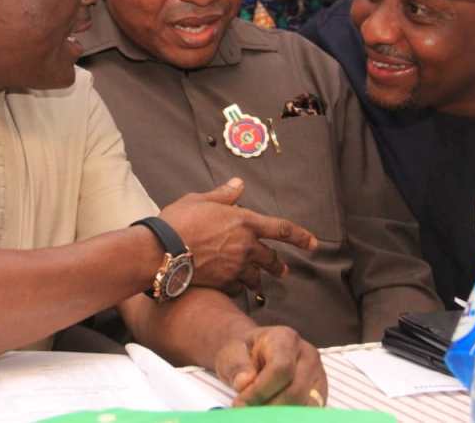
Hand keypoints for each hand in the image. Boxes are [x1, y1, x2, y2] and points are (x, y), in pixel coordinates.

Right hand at [159, 178, 317, 292]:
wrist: (161, 250)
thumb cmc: (178, 221)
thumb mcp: (200, 200)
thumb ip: (223, 195)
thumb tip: (238, 185)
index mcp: (245, 222)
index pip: (282, 229)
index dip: (301, 236)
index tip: (313, 243)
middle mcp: (245, 246)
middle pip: (271, 258)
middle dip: (278, 265)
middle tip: (282, 271)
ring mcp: (235, 267)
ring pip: (255, 277)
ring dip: (258, 280)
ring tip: (259, 285)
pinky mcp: (223, 283)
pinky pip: (236, 289)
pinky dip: (236, 289)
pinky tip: (232, 289)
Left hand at [214, 326, 326, 406]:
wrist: (254, 353)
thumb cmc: (244, 352)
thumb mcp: (231, 352)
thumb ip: (236, 365)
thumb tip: (244, 383)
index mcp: (285, 338)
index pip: (281, 369)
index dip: (260, 391)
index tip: (240, 403)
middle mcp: (307, 355)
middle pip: (296, 391)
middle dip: (269, 408)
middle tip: (248, 412)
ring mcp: (317, 375)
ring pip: (306, 405)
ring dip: (280, 415)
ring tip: (259, 412)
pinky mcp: (320, 393)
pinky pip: (310, 411)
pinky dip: (290, 416)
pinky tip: (272, 415)